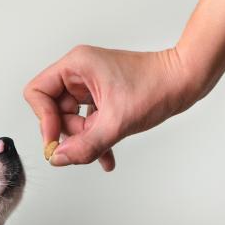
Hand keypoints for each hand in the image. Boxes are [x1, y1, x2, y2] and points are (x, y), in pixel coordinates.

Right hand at [23, 45, 206, 170]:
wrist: (186, 81)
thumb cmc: (157, 87)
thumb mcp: (117, 122)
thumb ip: (85, 144)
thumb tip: (58, 159)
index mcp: (76, 65)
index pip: (38, 93)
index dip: (43, 120)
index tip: (57, 142)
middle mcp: (79, 72)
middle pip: (53, 110)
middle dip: (70, 133)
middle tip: (89, 144)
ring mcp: (90, 85)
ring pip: (72, 120)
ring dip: (85, 140)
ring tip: (105, 150)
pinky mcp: (103, 97)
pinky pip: (88, 122)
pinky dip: (96, 138)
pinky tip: (107, 158)